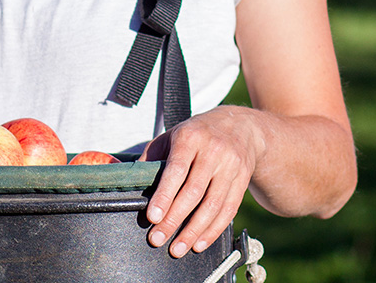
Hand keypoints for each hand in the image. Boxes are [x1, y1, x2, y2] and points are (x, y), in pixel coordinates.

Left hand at [141, 106, 264, 257]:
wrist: (240, 126)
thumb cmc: (198, 133)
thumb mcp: (172, 136)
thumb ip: (153, 158)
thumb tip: (132, 184)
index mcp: (191, 138)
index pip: (176, 170)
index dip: (164, 195)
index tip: (152, 217)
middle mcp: (214, 151)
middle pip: (194, 191)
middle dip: (174, 219)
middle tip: (157, 238)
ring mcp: (231, 166)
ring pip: (213, 204)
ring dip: (194, 231)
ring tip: (177, 248)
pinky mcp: (242, 180)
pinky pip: (229, 210)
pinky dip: (213, 230)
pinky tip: (199, 243)